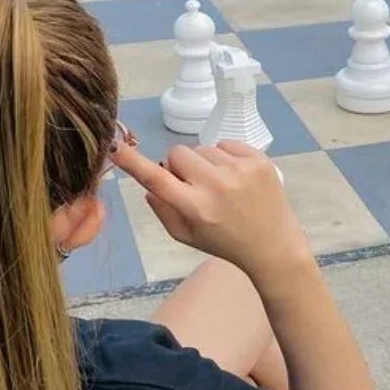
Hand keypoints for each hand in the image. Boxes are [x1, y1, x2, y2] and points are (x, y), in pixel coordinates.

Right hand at [111, 140, 310, 280]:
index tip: (115, 147)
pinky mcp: (258, 159)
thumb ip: (162, 209)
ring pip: (201, 148)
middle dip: (178, 166)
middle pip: (176, 153)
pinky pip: (225, 144)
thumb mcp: (186, 236)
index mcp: (195, 208)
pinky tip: (234, 178)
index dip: (132, 162)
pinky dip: (224, 157)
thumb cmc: (224, 242)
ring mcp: (239, 169)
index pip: (156, 178)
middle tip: (192, 185)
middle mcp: (215, 185)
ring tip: (220, 186)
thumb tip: (148, 184)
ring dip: (203, 163)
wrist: (273, 245)